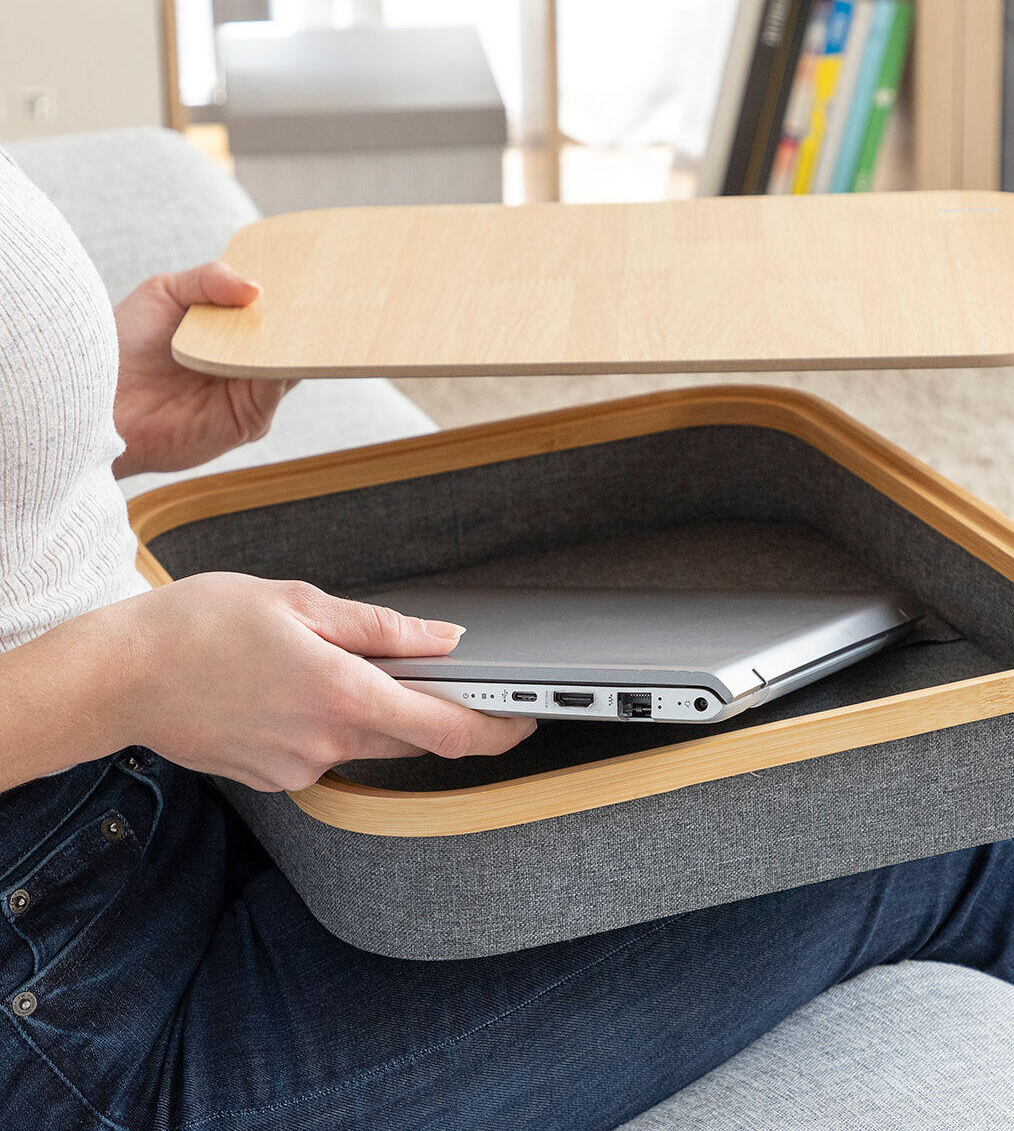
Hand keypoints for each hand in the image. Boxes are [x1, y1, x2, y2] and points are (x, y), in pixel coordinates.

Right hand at [87, 573, 536, 790]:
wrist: (118, 677)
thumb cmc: (198, 627)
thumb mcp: (300, 604)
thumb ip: (382, 629)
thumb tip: (443, 639)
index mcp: (343, 696)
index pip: (448, 731)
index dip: (498, 729)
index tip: (526, 718)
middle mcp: (326, 744)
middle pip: (414, 737)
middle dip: (436, 708)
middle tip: (439, 670)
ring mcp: (298, 767)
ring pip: (369, 741)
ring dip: (376, 709)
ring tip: (333, 660)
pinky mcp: (274, 777)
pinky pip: (328, 749)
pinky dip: (333, 720)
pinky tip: (296, 686)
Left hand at [112, 262, 291, 477]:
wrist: (95, 401)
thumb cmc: (122, 349)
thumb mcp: (164, 293)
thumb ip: (210, 280)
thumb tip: (256, 288)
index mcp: (230, 336)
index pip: (273, 314)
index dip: (291, 294)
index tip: (309, 269)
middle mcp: (246, 366)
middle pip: (290, 339)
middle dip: (304, 315)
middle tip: (320, 287)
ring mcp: (252, 395)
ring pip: (291, 362)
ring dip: (298, 339)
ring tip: (306, 310)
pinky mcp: (250, 420)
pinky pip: (276, 387)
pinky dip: (283, 365)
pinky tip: (280, 343)